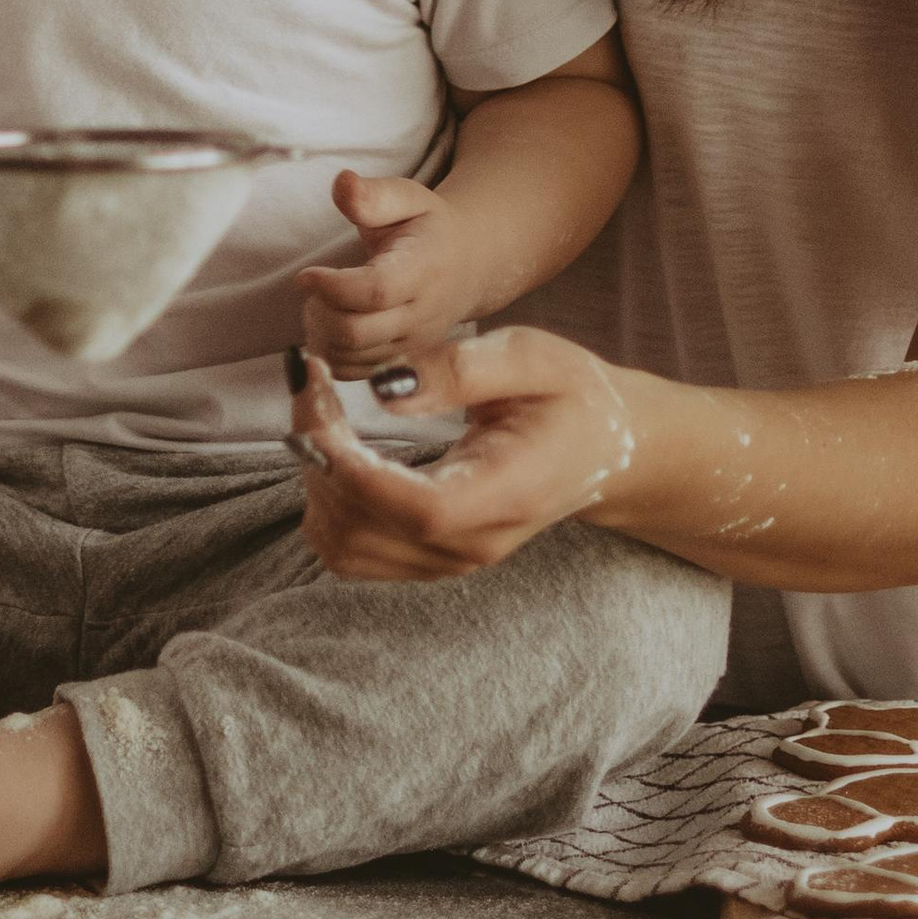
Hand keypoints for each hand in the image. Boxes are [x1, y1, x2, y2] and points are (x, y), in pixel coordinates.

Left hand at [291, 328, 648, 579]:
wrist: (605, 449)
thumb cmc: (572, 396)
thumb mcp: (531, 357)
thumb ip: (460, 371)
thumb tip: (384, 392)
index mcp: (506, 494)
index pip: (415, 509)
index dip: (350, 464)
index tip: (320, 397)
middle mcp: (473, 543)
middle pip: (362, 530)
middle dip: (318, 454)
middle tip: (312, 384)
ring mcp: (449, 560)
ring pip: (343, 548)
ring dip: (316, 480)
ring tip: (324, 414)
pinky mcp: (428, 559)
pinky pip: (352, 552)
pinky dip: (327, 502)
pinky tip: (338, 449)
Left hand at [294, 169, 478, 371]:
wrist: (469, 264)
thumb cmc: (429, 227)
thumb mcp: (408, 198)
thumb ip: (373, 195)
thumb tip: (342, 183)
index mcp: (423, 269)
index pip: (374, 292)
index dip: (331, 287)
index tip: (306, 275)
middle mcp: (421, 315)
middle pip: (356, 333)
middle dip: (320, 312)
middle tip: (313, 289)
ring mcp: (413, 344)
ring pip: (351, 357)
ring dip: (321, 334)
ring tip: (322, 303)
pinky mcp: (401, 361)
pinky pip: (354, 374)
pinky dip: (331, 355)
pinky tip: (332, 325)